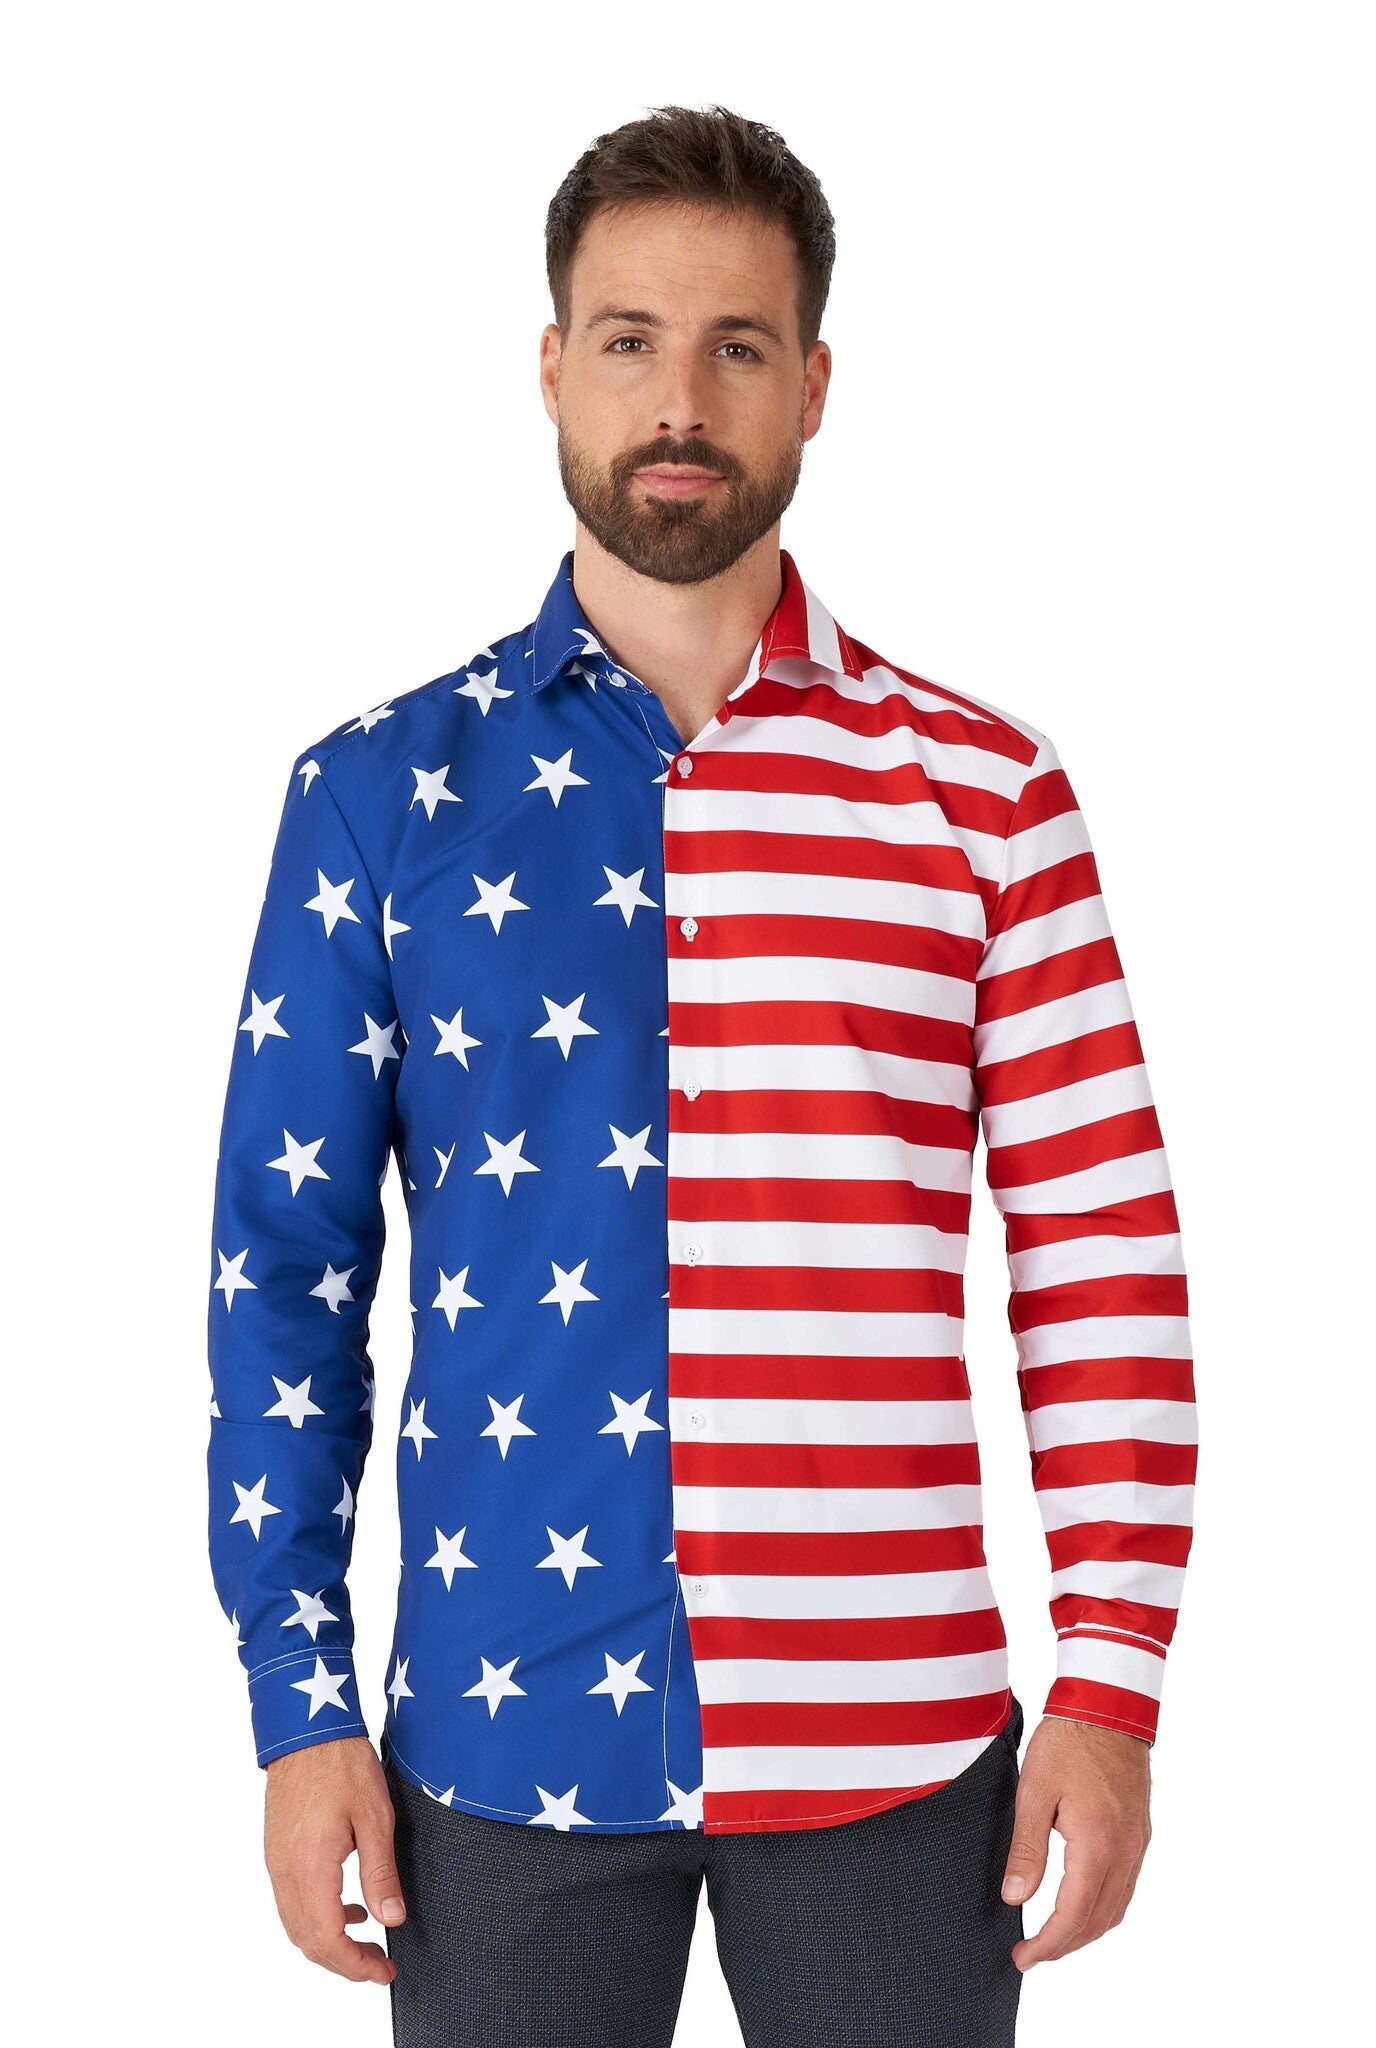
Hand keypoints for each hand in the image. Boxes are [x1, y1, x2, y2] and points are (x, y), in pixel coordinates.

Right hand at [263, 1734, 406, 1983]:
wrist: (307, 1729)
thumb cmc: (343, 1764)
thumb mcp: (375, 1817)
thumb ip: (381, 1873)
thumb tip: (391, 1920)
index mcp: (310, 1868)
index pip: (328, 1940)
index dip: (355, 1965)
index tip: (383, 1972)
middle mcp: (285, 1872)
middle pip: (308, 1941)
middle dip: (344, 1962)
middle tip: (379, 1965)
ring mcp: (276, 1863)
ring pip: (296, 1925)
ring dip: (329, 1942)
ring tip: (367, 1941)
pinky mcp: (277, 1851)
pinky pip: (291, 1902)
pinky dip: (317, 1917)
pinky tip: (348, 1906)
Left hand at [1000, 1715, 1150, 1969]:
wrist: (1108, 1707)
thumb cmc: (1068, 1742)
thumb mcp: (1034, 1791)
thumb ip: (1027, 1849)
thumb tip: (1015, 1897)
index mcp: (1097, 1845)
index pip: (1073, 1915)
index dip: (1048, 1945)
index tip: (1023, 1957)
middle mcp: (1124, 1852)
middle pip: (1098, 1921)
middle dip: (1065, 1946)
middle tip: (1032, 1954)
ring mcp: (1137, 1844)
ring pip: (1116, 1909)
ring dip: (1086, 1931)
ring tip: (1053, 1937)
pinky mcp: (1140, 1834)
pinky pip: (1125, 1888)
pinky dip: (1102, 1908)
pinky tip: (1081, 1905)